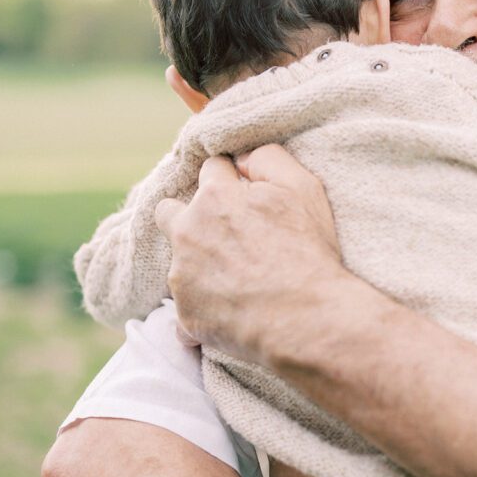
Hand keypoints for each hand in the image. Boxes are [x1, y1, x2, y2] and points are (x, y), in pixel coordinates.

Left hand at [155, 146, 347, 364]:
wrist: (307, 319)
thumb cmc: (307, 252)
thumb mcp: (303, 188)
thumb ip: (268, 158)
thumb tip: (242, 157)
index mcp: (214, 197)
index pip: (210, 170)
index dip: (230, 181)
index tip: (244, 197)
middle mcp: (188, 232)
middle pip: (168, 211)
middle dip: (189, 216)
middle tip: (223, 233)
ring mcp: (183, 275)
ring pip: (179, 260)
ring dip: (199, 263)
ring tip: (236, 279)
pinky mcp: (185, 314)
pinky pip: (187, 303)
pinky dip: (205, 304)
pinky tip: (234, 308)